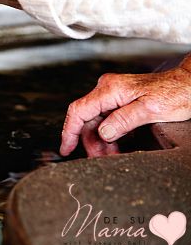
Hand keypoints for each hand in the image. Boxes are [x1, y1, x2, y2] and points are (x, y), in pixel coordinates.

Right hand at [59, 57, 190, 155]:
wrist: (189, 85)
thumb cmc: (175, 93)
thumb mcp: (150, 110)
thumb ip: (123, 121)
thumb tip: (103, 133)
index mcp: (109, 90)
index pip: (79, 111)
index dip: (70, 132)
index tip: (66, 148)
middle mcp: (107, 90)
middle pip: (87, 120)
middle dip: (91, 142)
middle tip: (98, 160)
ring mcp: (113, 95)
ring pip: (97, 122)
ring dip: (101, 141)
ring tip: (110, 157)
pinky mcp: (120, 100)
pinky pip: (107, 120)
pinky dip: (110, 135)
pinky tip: (116, 147)